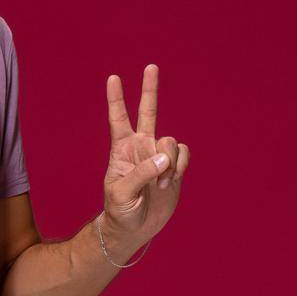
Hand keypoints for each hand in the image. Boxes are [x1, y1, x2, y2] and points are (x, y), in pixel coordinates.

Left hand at [103, 64, 190, 245]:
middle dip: (149, 89)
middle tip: (150, 66)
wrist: (134, 228)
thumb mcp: (122, 193)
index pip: (118, 118)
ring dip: (170, 161)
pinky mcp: (174, 168)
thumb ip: (142, 173)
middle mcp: (141, 147)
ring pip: (171, 141)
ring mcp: (158, 156)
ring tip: (161, 183)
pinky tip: (170, 181)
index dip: (116, 99)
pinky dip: (180, 166)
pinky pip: (183, 155)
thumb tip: (164, 158)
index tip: (113, 78)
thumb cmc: (119, 211)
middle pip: (147, 112)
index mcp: (121, 149)